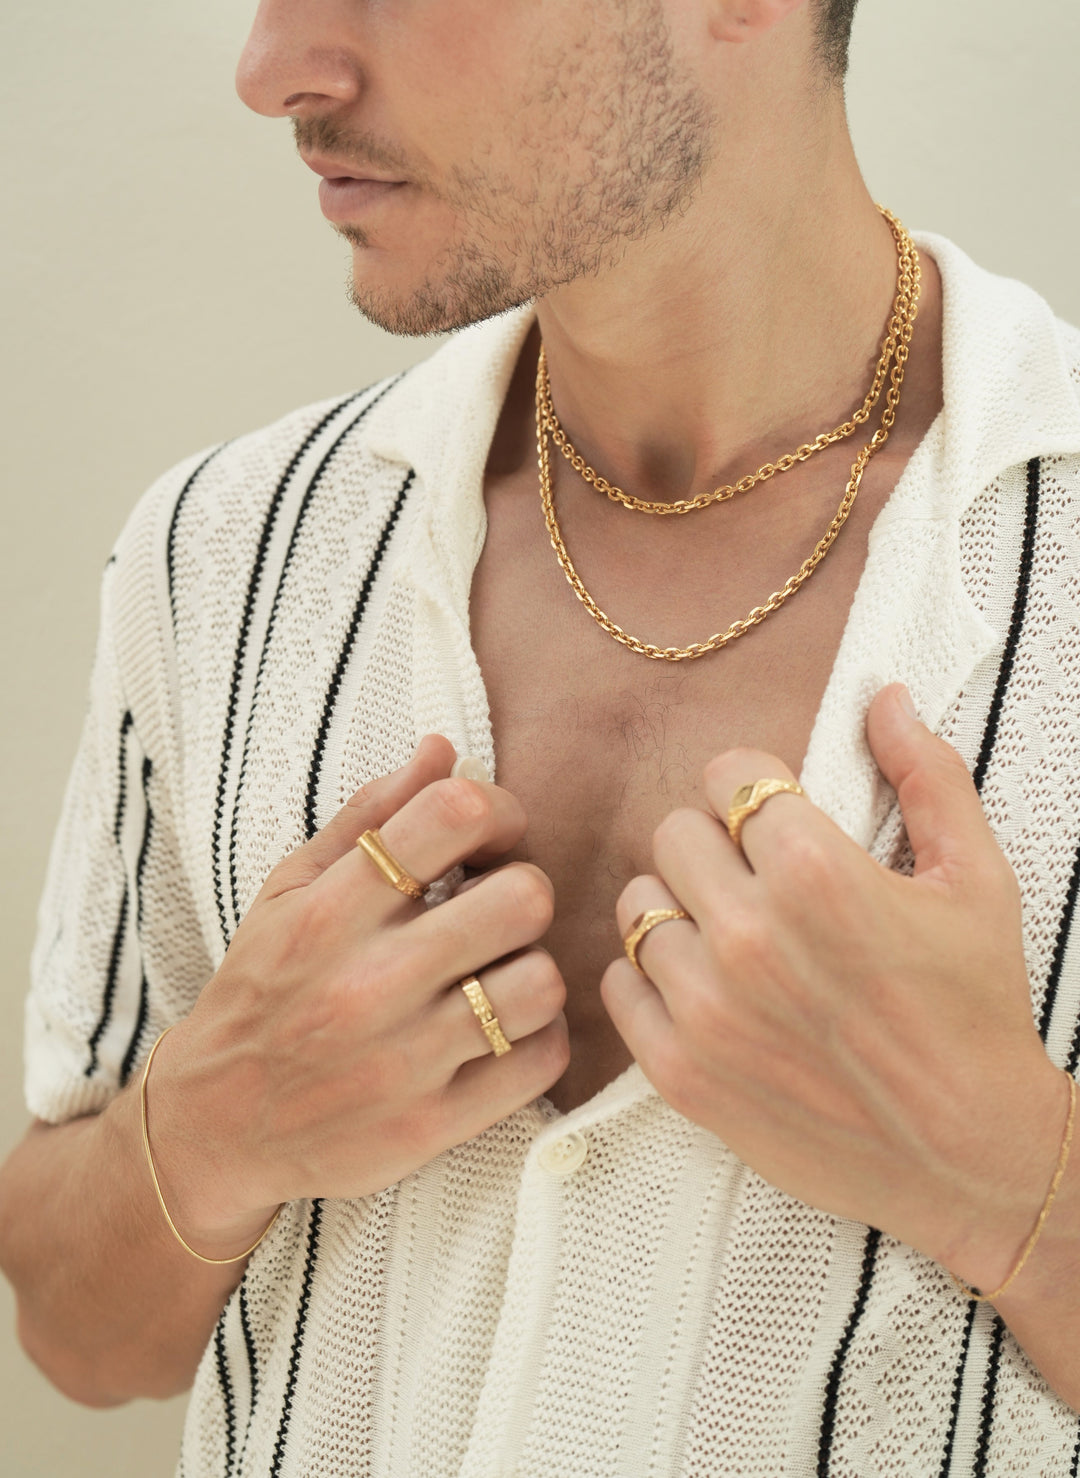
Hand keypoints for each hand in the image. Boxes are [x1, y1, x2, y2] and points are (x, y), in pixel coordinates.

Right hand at [147, 736, 568, 1257]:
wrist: (213, 1126)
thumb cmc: (262, 990)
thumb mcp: (290, 890)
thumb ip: (368, 815)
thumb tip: (444, 749)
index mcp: (332, 910)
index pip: (453, 815)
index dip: (497, 810)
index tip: (486, 837)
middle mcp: (368, 983)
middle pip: (522, 898)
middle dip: (521, 892)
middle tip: (496, 913)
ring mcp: (403, 1060)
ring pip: (541, 984)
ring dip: (533, 973)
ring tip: (498, 977)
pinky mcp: (432, 1125)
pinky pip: (542, 1061)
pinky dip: (538, 1040)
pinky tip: (502, 1032)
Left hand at [601, 684, 1067, 1290]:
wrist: (973, 1156)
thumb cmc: (977, 1013)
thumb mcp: (977, 879)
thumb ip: (928, 775)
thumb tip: (885, 697)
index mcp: (815, 872)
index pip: (727, 774)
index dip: (752, 788)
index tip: (773, 815)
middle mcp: (748, 934)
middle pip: (673, 833)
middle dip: (716, 845)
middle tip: (757, 880)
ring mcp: (706, 1007)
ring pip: (637, 905)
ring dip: (679, 910)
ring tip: (731, 935)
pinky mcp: (681, 1070)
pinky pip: (616, 983)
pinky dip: (650, 979)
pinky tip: (703, 988)